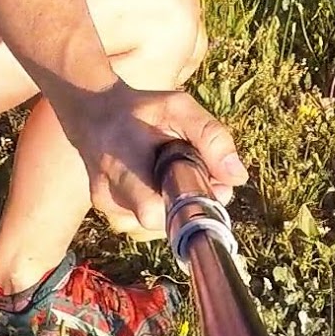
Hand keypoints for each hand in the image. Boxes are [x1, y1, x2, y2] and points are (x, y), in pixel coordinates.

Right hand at [55, 81, 248, 241]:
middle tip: (200, 173)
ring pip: (158, 227)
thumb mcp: (179, 108)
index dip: (187, 206)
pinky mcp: (113, 216)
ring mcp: (108, 209)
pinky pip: (149, 226)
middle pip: (162, 223)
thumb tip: (238, 177)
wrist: (96, 115)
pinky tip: (162, 184)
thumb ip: (210, 137)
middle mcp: (109, 193)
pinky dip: (164, 209)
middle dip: (190, 203)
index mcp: (121, 161)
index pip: (151, 210)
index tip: (211, 186)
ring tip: (176, 173)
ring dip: (177, 206)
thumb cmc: (142, 110)